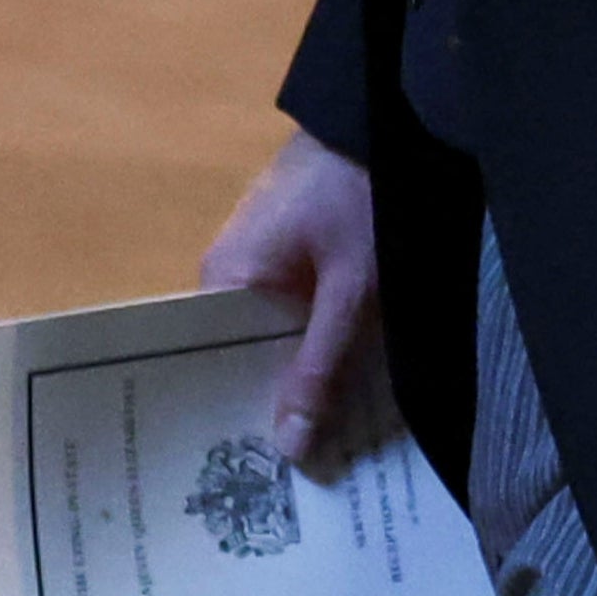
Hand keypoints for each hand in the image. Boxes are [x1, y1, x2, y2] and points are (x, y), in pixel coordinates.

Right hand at [200, 129, 375, 469]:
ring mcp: (262, 259)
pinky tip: (345, 387)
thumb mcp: (351, 289)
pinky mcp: (296, 249)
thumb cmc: (361, 197)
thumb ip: (322, 365)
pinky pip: (296, 312)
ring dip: (303, 377)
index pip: (211, 370)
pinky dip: (318, 343)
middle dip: (276, 407)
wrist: (385, 112)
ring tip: (328, 450)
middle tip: (302, 480)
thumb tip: (290, 448)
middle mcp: (229, 274)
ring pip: (275, 338)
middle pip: (244, 358)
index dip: (237, 421)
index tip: (254, 483)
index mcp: (223, 282)